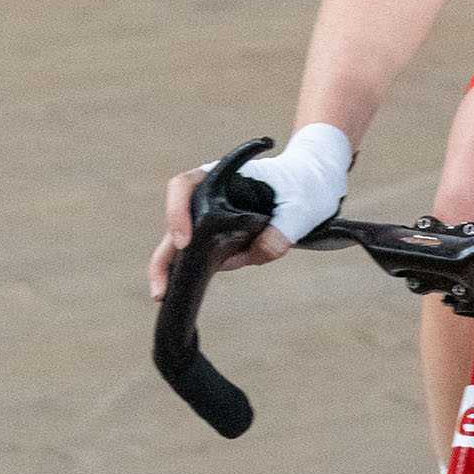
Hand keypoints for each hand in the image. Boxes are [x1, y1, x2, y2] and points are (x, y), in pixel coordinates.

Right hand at [147, 123, 351, 299]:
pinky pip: (201, 258)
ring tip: (164, 297)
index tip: (186, 241)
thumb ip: (280, 232)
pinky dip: (191, 276)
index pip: (183, 187)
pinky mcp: (222, 241)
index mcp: (220, 177)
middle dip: (163, 259)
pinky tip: (183, 297)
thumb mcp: (301, 207)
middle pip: (173, 224)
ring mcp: (212, 220)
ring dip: (172, 271)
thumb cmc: (304, 185)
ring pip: (181, 246)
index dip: (176, 212)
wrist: (314, 186)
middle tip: (159, 291)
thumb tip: (256, 253)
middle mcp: (209, 198)